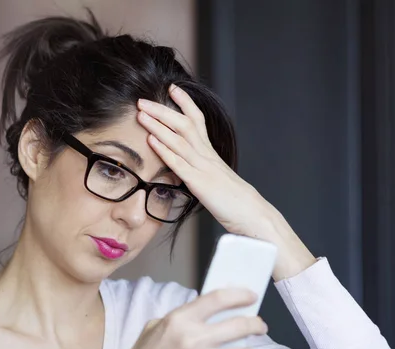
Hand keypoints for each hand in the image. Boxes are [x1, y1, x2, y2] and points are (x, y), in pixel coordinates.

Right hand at [98, 288, 267, 348]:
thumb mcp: (154, 328)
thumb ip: (179, 318)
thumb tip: (207, 309)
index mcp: (178, 320)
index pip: (218, 299)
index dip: (239, 295)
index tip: (250, 296)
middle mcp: (190, 339)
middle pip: (238, 325)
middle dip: (255, 324)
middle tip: (260, 326)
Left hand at [136, 85, 316, 279]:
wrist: (253, 214)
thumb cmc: (234, 201)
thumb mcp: (216, 179)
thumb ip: (203, 169)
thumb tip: (190, 166)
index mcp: (210, 153)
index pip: (198, 119)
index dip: (185, 102)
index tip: (172, 87)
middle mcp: (207, 155)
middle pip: (184, 124)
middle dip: (162, 110)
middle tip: (142, 100)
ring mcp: (203, 168)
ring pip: (179, 140)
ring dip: (158, 125)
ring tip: (141, 114)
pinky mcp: (200, 183)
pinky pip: (179, 163)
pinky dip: (164, 150)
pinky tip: (151, 140)